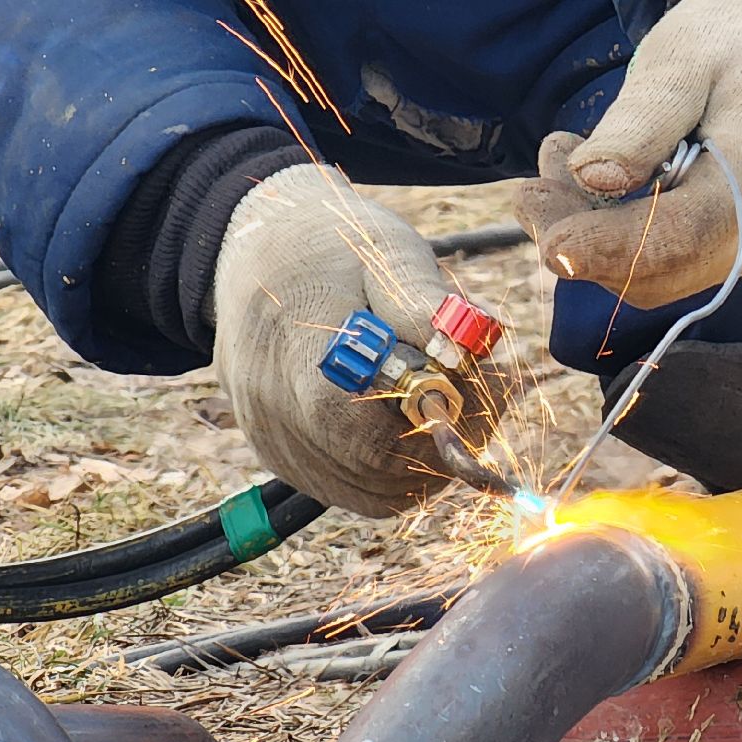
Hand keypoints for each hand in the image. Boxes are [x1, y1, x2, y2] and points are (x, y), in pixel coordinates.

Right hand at [211, 164, 504, 516]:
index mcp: (303, 364)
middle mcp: (278, 416)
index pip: (379, 441)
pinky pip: (350, 489)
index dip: (444, 427)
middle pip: (383, 475)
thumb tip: (472, 359)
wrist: (253, 249)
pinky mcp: (277, 455)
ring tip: (440, 396)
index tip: (489, 382)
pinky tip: (405, 418)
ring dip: (423, 459)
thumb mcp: (386, 253)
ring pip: (374, 493)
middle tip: (476, 390)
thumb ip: (425, 308)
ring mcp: (274, 441)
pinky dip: (391, 468)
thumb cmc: (330, 248)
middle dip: (443, 442)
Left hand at [515, 0, 741, 308]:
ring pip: (653, 276)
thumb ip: (641, 121)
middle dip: (584, 242)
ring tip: (556, 168)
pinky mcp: (732, 253)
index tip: (549, 242)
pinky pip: (663, 264)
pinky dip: (614, 236)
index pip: (683, 235)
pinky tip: (590, 185)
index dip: (610, 248)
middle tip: (529, 191)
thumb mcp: (683, 60)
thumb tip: (591, 178)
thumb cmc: (735, 47)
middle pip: (660, 269)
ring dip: (591, 238)